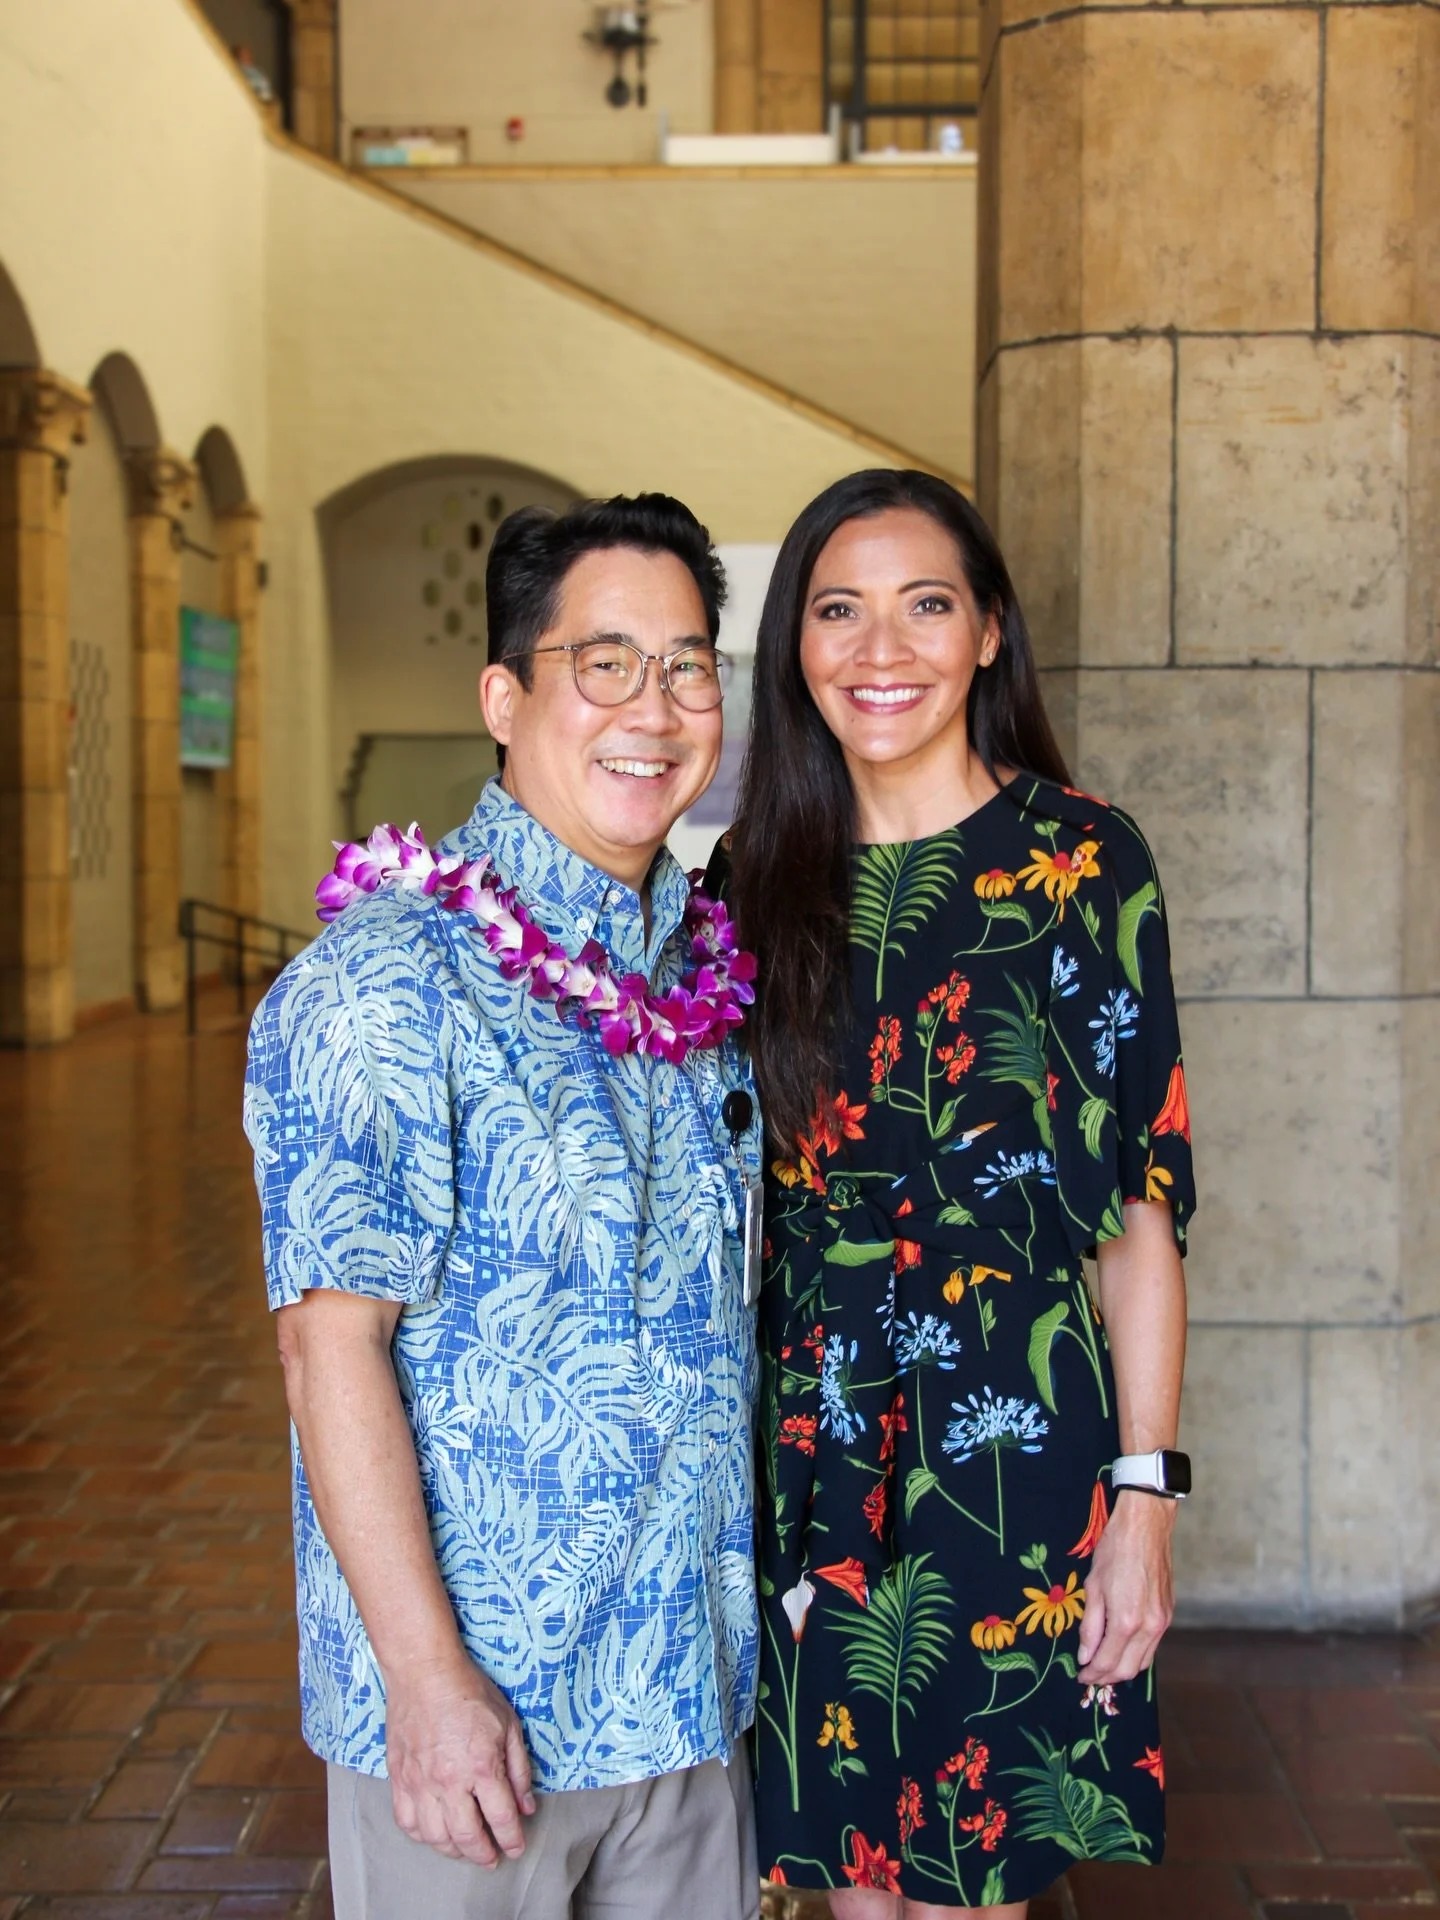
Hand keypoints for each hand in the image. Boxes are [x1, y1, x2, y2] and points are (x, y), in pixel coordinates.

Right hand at [385, 1653, 536, 1866]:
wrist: (424, 1672)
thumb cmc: (469, 1692)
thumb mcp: (508, 1724)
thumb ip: (519, 1769)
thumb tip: (526, 1805)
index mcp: (482, 1767)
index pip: (501, 1818)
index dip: (512, 1839)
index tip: (515, 1847)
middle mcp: (450, 1781)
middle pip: (467, 1836)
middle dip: (483, 1854)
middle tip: (491, 1858)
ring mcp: (420, 1782)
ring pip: (436, 1837)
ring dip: (453, 1850)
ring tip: (465, 1848)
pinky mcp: (399, 1779)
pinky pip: (407, 1822)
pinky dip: (422, 1835)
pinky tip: (434, 1833)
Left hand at [1076, 1490, 1174, 1686]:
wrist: (1145, 1526)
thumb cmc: (1115, 1550)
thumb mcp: (1093, 1586)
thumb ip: (1090, 1626)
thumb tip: (1085, 1655)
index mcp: (1126, 1621)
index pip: (1108, 1662)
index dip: (1092, 1673)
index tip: (1080, 1675)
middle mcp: (1149, 1627)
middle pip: (1128, 1670)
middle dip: (1107, 1677)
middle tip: (1090, 1676)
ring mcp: (1162, 1622)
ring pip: (1144, 1661)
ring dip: (1123, 1669)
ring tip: (1103, 1666)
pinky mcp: (1168, 1614)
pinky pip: (1153, 1645)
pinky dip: (1137, 1654)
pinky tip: (1122, 1648)